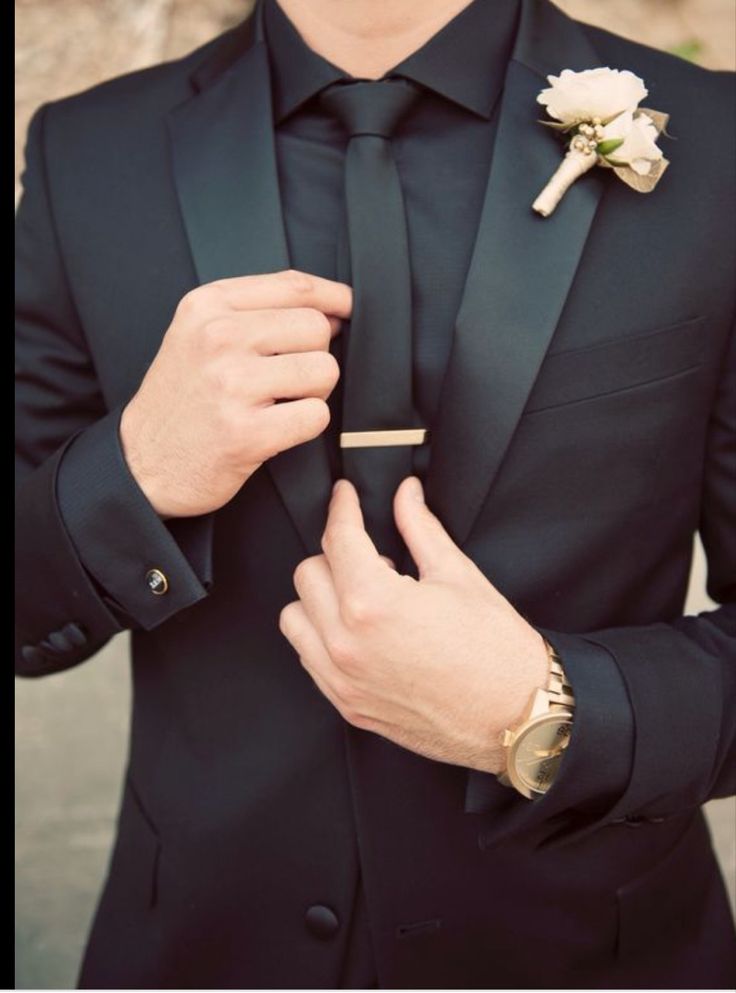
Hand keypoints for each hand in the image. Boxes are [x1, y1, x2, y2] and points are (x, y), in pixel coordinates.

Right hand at [120, 269, 351, 517]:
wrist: (141, 463)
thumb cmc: (182, 398)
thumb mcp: (199, 334)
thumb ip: (257, 311)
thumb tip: (334, 310)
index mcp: (207, 306)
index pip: (295, 287)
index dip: (334, 298)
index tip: (347, 309)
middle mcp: (218, 338)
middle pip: (316, 329)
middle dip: (314, 356)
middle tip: (285, 380)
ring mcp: (232, 385)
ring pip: (323, 372)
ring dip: (312, 394)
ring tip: (277, 405)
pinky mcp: (247, 433)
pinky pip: (316, 416)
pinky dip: (305, 426)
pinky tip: (275, 430)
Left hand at [280, 477, 548, 773]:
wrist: (516, 718)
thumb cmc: (497, 650)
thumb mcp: (458, 576)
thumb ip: (421, 529)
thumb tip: (406, 494)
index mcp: (374, 603)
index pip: (338, 539)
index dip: (342, 507)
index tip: (345, 496)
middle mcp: (346, 643)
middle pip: (308, 573)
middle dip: (336, 555)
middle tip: (373, 558)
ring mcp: (343, 679)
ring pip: (296, 617)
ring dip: (320, 598)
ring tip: (363, 597)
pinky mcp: (347, 705)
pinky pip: (308, 657)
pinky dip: (322, 635)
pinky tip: (358, 630)